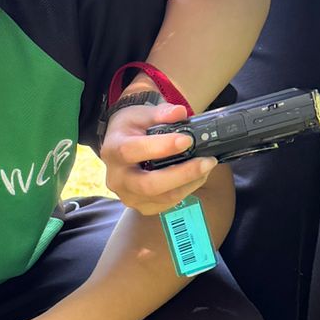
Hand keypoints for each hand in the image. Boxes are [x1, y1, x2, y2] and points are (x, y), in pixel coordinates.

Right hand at [101, 98, 216, 216]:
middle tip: (207, 161)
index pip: (133, 151)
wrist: (121, 147)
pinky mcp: (142, 206)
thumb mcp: (141, 114)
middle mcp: (117, 178)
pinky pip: (167, 203)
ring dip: (190, 183)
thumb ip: (161, 113)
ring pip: (162, 198)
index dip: (161, 147)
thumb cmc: (131, 129)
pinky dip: (186, 190)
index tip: (187, 140)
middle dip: (183, 174)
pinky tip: (197, 176)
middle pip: (149, 184)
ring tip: (207, 166)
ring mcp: (128, 196)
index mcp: (113, 150)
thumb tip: (180, 113)